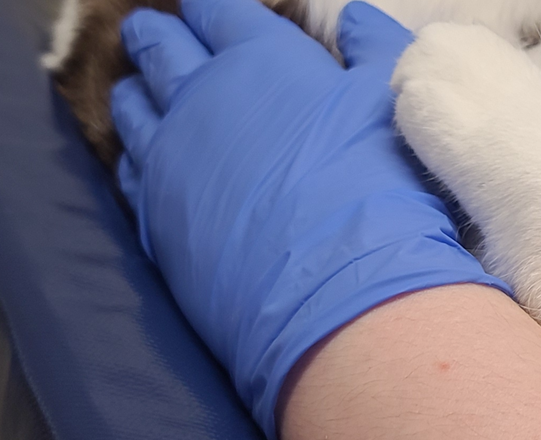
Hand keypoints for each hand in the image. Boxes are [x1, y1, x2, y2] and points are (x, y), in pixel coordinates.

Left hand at [112, 0, 508, 439]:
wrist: (343, 294)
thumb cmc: (381, 192)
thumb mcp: (394, 103)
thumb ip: (375, 50)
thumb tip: (356, 19)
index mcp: (259, 58)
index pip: (218, 11)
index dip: (211, 7)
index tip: (209, 9)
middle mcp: (201, 97)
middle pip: (162, 49)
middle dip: (160, 35)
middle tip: (156, 31)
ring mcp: (170, 159)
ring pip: (133, 108)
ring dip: (137, 91)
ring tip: (140, 89)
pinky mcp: (157, 219)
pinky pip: (128, 171)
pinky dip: (133, 154)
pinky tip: (143, 158)